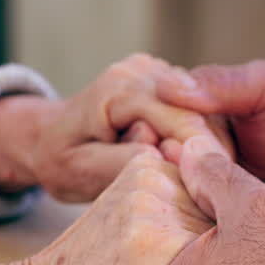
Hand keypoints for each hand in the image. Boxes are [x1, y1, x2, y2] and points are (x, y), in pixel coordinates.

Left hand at [0, 53, 230, 201]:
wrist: (48, 137)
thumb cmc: (60, 160)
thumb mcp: (81, 171)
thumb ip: (121, 163)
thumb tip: (164, 157)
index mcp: (119, 89)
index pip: (180, 117)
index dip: (204, 153)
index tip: (215, 189)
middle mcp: (141, 71)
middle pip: (200, 111)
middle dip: (212, 152)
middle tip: (214, 193)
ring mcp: (156, 71)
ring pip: (206, 110)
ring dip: (211, 146)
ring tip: (204, 183)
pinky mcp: (167, 80)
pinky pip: (199, 110)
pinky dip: (203, 139)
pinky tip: (194, 166)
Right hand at [157, 60, 264, 245]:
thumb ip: (224, 84)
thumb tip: (165, 85)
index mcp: (194, 128)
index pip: (149, 131)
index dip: (142, 133)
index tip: (147, 137)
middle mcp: (192, 170)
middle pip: (148, 174)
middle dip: (147, 173)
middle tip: (161, 171)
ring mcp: (206, 209)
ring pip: (166, 212)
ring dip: (164, 209)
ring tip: (175, 202)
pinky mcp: (226, 246)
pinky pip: (196, 248)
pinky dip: (187, 243)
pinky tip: (186, 238)